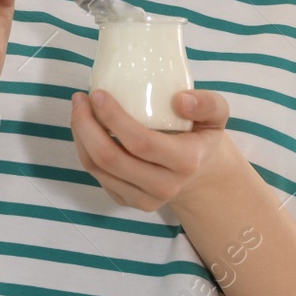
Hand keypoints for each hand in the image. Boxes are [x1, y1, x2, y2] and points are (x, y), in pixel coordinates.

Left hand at [69, 87, 240, 212]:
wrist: (200, 174)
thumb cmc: (201, 136)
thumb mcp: (216, 116)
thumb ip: (207, 103)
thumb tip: (179, 100)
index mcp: (186, 162)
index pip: (140, 142)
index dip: (113, 117)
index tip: (98, 93)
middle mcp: (164, 186)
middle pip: (110, 158)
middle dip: (86, 125)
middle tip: (80, 98)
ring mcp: (144, 198)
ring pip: (97, 168)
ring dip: (80, 135)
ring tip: (79, 108)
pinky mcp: (128, 201)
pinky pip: (97, 175)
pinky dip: (84, 149)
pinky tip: (85, 128)